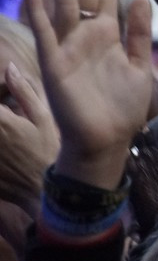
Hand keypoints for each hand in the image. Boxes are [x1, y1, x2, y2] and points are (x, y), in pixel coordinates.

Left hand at [0, 61, 59, 213]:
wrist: (43, 192)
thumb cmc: (48, 153)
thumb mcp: (44, 119)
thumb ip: (24, 92)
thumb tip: (10, 67)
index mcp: (1, 120)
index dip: (0, 92)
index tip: (6, 98)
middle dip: (2, 110)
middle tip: (10, 113)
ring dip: (1, 126)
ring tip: (10, 131)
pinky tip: (7, 148)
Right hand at [25, 0, 153, 188]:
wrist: (107, 142)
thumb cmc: (123, 108)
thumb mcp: (140, 66)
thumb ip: (140, 33)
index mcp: (109, 34)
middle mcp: (87, 35)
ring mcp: (69, 47)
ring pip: (66, 2)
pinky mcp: (56, 64)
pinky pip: (46, 33)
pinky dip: (39, 10)